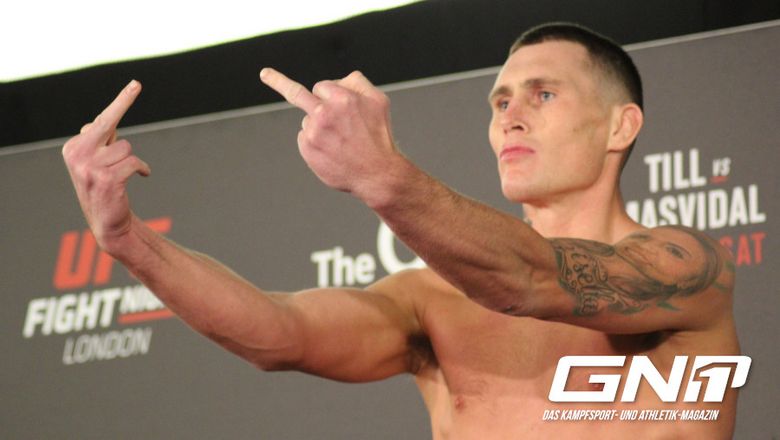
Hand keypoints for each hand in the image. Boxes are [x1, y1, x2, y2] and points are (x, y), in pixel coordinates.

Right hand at [62, 80, 149, 252]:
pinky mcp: (106, 180)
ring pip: (126, 147)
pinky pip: (133, 163)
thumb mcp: (96, 161)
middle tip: (136, 84)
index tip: (135, 84)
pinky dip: (141, 168)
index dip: (120, 102)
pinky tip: (141, 175)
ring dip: (131, 160)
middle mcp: (77, 155)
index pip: (101, 121)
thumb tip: (100, 123)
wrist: (107, 221)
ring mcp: (90, 168)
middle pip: (109, 124)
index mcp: (73, 148)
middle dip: (122, 103)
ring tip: (123, 174)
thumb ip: (99, 142)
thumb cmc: (104, 186)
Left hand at [259, 68, 404, 203]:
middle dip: (278, 81)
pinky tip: (332, 151)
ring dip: (320, 126)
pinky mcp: (307, 149)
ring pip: (308, 120)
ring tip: (341, 142)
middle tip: (264, 73)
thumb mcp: (378, 101)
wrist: (376, 173)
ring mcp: (313, 132)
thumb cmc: (379, 136)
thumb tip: (336, 80)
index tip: (317, 90)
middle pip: (296, 93)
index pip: (322, 86)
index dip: (330, 94)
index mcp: (342, 98)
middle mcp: (324, 113)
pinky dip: (315, 142)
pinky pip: (304, 137)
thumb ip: (357, 82)